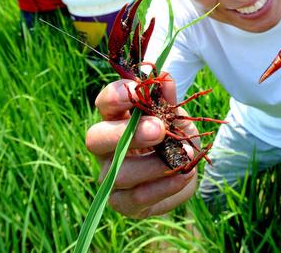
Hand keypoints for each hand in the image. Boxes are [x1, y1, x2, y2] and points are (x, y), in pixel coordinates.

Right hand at [85, 75, 198, 217]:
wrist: (184, 172)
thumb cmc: (172, 137)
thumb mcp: (174, 116)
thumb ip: (168, 100)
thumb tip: (165, 79)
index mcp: (116, 119)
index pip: (104, 103)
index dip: (115, 95)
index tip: (136, 90)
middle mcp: (106, 148)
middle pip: (96, 138)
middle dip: (128, 133)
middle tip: (158, 130)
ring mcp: (110, 176)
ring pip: (119, 172)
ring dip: (155, 164)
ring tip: (183, 157)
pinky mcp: (123, 202)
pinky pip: (136, 197)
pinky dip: (164, 186)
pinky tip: (183, 175)